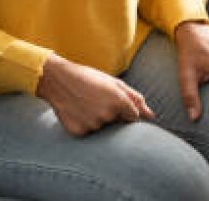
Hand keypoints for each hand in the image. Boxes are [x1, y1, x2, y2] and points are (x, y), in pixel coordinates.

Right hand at [35, 53, 154, 135]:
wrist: (57, 80)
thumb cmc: (89, 78)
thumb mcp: (114, 83)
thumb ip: (135, 98)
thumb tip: (151, 115)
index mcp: (119, 101)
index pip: (133, 116)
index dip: (125, 110)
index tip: (114, 102)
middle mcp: (108, 115)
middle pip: (118, 123)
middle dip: (112, 114)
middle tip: (96, 100)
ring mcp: (93, 125)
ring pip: (102, 128)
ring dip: (97, 119)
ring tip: (85, 104)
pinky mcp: (80, 132)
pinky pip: (88, 131)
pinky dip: (85, 124)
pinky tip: (77, 111)